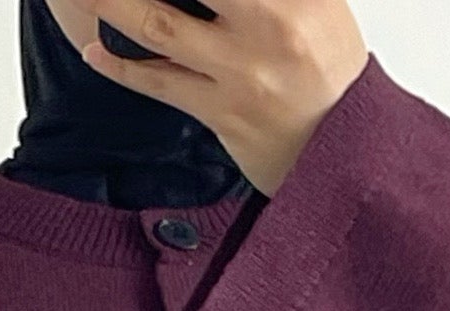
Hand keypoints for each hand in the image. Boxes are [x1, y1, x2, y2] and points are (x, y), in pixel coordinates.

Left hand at [47, 0, 368, 195]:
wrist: (353, 155)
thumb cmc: (332, 70)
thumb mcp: (319, 3)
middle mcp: (266, 26)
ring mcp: (241, 73)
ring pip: (157, 24)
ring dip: (110, 5)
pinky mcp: (222, 114)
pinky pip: (161, 86)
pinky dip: (123, 67)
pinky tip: (95, 50)